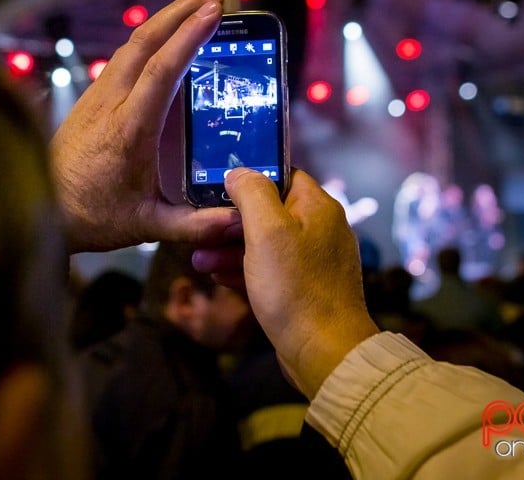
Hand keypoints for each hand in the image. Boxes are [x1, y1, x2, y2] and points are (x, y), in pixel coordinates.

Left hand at [51, 0, 242, 253]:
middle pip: (143, 42)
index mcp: (128, 130)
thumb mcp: (147, 226)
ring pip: (130, 47)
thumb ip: (196, 225)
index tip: (214, 13)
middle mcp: (109, 105)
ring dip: (163, 22)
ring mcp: (95, 99)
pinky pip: (121, 60)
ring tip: (194, 10)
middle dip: (179, 13)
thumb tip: (238, 220)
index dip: (189, 36)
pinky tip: (163, 43)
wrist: (39, 213)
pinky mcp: (88, 102)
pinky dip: (147, 41)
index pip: (162, 70)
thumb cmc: (91, 218)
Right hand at [198, 167, 378, 398]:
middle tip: (199, 233)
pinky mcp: (306, 288)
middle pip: (269, 212)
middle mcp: (321, 229)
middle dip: (231, 223)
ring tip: (198, 260)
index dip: (249, 180)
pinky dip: (246, 270)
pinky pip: (272, 269)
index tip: (217, 190)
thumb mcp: (267, 232)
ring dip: (231, 249)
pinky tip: (219, 277)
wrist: (324, 352)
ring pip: (266, 244)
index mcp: (318, 207)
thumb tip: (239, 172)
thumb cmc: (295, 288)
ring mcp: (314, 261)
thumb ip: (252, 194)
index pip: (282, 175)